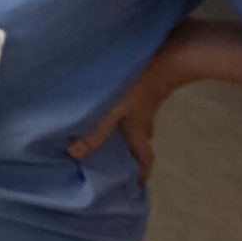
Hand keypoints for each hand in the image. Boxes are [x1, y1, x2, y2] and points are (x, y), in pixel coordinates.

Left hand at [70, 47, 187, 185]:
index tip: (136, 188)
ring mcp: (144, 105)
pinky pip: (129, 110)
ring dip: (118, 133)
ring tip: (98, 136)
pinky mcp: (141, 89)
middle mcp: (144, 122)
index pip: (144, 160)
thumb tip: (73, 154)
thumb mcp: (112, 110)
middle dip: (126, 156)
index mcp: (139, 132)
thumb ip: (94, 131)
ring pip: (132, 126)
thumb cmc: (139, 84)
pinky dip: (117, 115)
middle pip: (137, 144)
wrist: (168, 52)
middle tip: (110, 162)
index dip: (141, 175)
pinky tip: (101, 107)